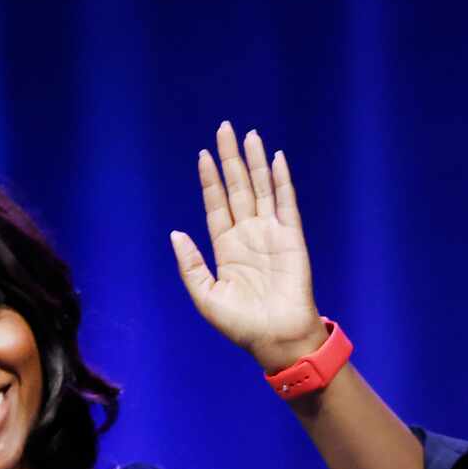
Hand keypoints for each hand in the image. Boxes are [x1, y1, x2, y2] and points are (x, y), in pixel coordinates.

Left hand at [171, 122, 325, 370]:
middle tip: (225, 129)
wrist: (277, 339)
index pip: (216, 204)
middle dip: (230, 159)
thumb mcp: (205, 296)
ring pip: (262, 189)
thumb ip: (190, 265)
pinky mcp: (292, 239)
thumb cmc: (241, 325)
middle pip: (238, 188)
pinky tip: (277, 160)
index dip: (210, 180)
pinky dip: (282, 181)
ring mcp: (271, 234)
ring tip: (249, 135)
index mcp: (226, 248)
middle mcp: (248, 235)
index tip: (203, 154)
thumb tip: (175, 233)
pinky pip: (287, 204)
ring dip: (255, 162)